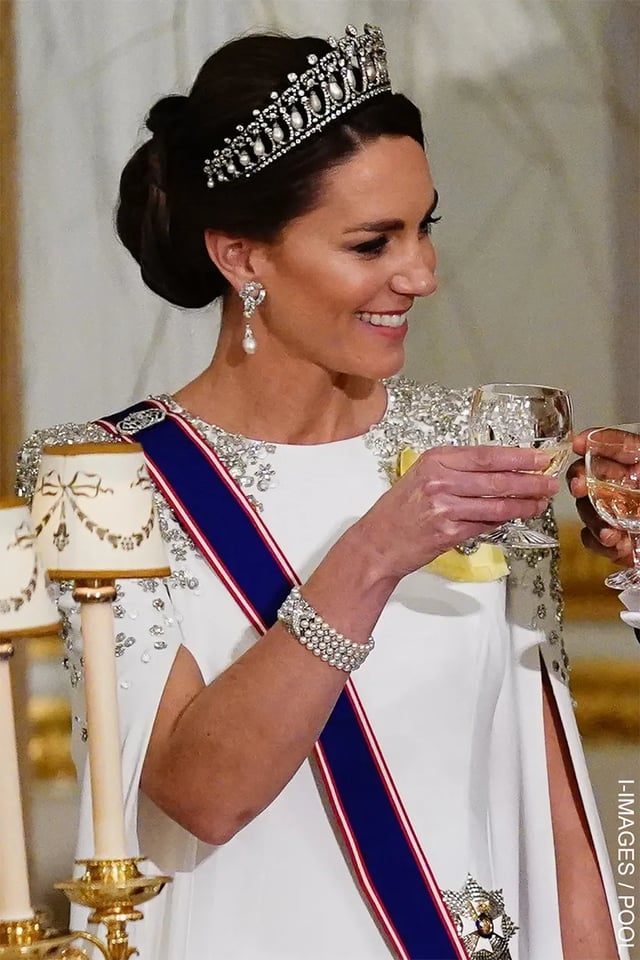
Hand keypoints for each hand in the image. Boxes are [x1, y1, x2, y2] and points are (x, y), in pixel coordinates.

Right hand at [360, 444, 558, 580]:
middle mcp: (440, 481)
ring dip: (523, 504)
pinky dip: (503, 521)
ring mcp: (444, 508)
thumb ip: (456, 470)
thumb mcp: (422, 476)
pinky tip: (516, 517)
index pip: (486, 455)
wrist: (376, 543)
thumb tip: (499, 469)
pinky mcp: (449, 533)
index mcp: (435, 460)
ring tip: (541, 503)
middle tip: (550, 481)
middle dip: (529, 481)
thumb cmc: (399, 510)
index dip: (518, 457)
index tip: (539, 457)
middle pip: (496, 479)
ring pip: (496, 504)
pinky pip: (485, 524)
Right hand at [567, 430, 632, 564]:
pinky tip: (617, 543)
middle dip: (580, 482)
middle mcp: (622, 486)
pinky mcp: (613, 542)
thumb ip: (626, 449)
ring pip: (585, 510)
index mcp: (635, 464)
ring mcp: (615, 514)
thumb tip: (591, 439)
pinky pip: (590, 538)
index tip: (579, 444)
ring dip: (594, 519)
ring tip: (610, 530)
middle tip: (580, 486)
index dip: (591, 443)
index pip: (607, 445)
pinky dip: (599, 542)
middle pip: (586, 477)